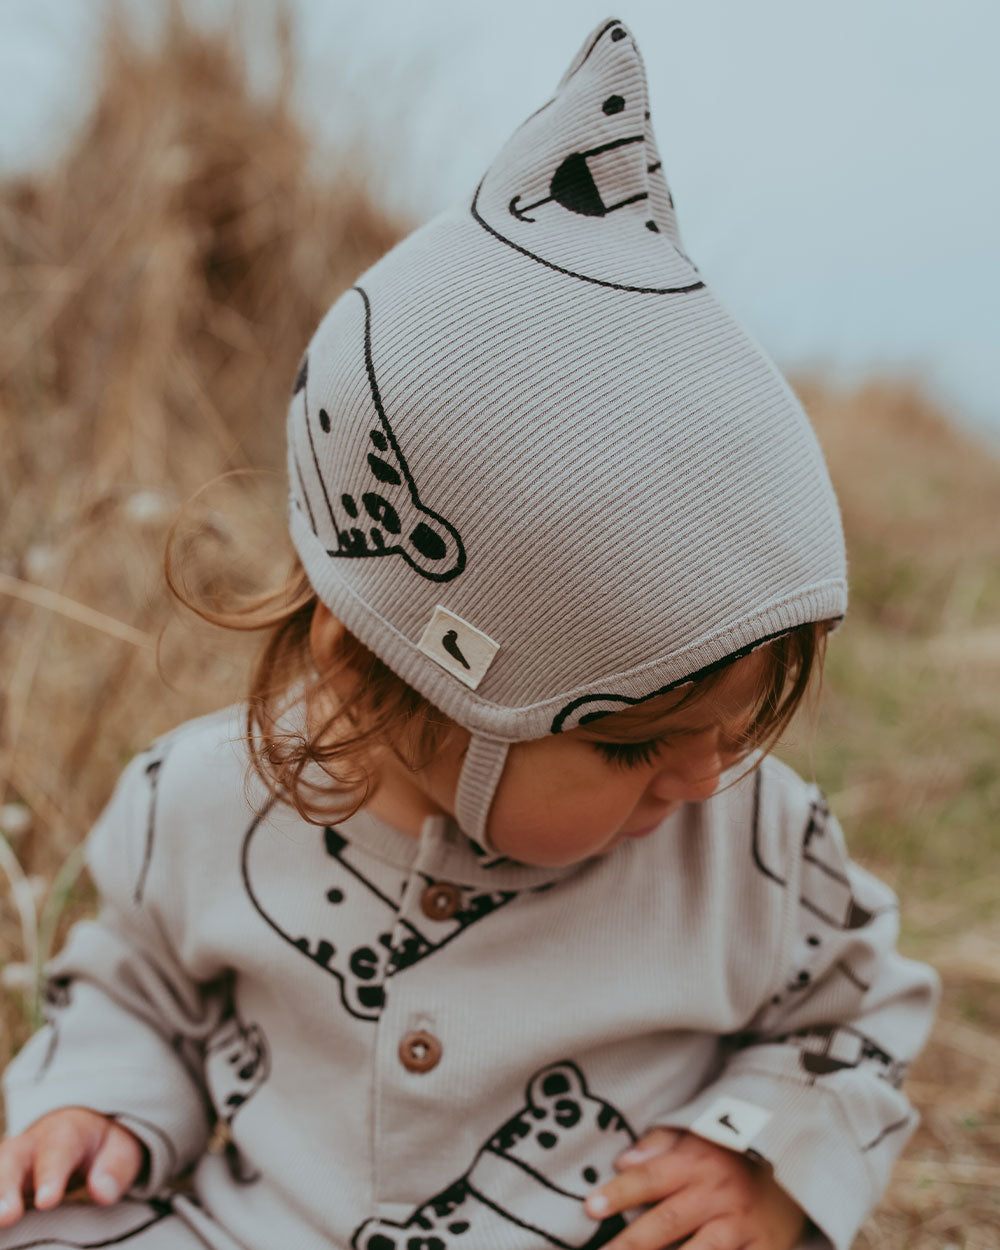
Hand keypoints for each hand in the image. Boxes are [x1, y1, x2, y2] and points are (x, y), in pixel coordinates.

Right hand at [0, 1107, 145, 1226]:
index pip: (57, 1151)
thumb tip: (102, 1192)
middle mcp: (31, 1145)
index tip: (47, 1201)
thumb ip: (114, 1169)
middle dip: (6, 1185)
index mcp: (66, 1133)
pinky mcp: (3, 1180)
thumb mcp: (119, 1151)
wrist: (81, 1134)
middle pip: (12, 1158)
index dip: (51, 1175)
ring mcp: (11, 1162)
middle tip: (7, 1215)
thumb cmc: (102, 1149)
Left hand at [585, 1126, 805, 1249]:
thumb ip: (659, 1143)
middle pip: (668, 1222)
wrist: (799, 1155)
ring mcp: (741, 1226)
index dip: (620, 1192)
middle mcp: (717, 1195)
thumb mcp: (698, 1132)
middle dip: (632, 1244)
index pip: (652, 1177)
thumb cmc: (734, 1148)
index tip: (589, 1207)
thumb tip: (621, 1161)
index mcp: (697, 1162)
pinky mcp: (764, 1248)